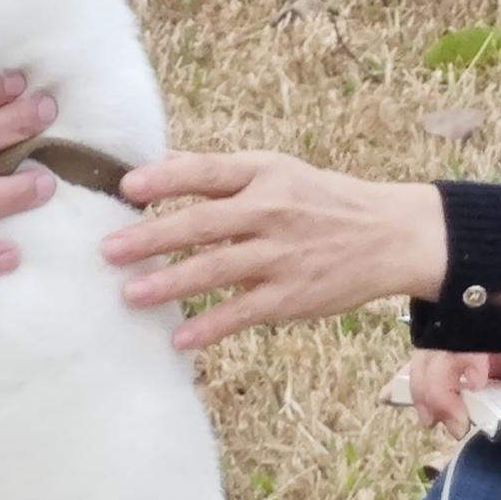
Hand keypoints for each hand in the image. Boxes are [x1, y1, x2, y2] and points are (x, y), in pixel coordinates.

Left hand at [99, 149, 448, 353]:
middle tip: (110, 249)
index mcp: (265, 175)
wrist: (391, 235)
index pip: (207, 172)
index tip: (127, 187)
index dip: (166, 178)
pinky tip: (179, 338)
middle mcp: (271, 211)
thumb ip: (220, 171)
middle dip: (153, 237)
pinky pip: (244, 312)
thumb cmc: (323, 200)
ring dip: (170, 283)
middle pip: (202, 222)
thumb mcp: (278, 172)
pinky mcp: (292, 296)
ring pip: (217, 269)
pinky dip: (211, 326)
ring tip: (130, 294)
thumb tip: (163, 162)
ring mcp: (281, 256)